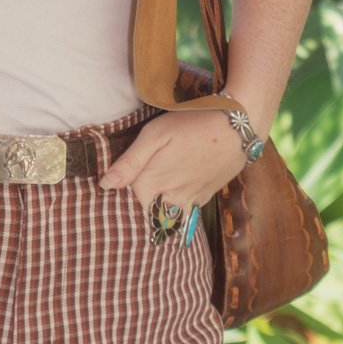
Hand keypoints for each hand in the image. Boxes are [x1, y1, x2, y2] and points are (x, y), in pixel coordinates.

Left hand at [98, 110, 246, 217]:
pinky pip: (184, 214)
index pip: (126, 205)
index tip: (107, 201)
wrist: (237, 129)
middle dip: (135, 215)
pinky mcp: (203, 198)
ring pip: (166, 219)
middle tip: (123, 211)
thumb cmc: (192, 124)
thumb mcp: (155, 134)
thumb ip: (130, 161)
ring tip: (146, 208)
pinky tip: (169, 201)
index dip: (116, 202)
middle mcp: (170, 197)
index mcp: (153, 182)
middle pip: (146, 217)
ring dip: (155, 217)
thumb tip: (105, 185)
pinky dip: (174, 213)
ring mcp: (189, 200)